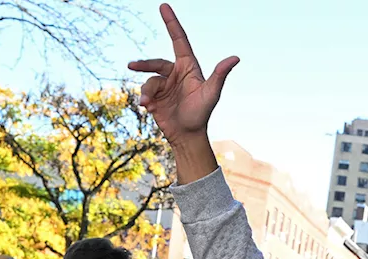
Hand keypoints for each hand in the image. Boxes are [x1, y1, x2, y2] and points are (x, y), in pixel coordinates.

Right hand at [129, 4, 238, 143]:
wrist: (187, 136)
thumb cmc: (201, 114)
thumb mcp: (211, 94)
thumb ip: (220, 75)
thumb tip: (235, 58)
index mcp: (188, 67)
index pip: (179, 40)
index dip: (172, 23)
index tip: (164, 6)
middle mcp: (175, 73)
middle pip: (156, 62)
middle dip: (144, 64)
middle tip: (131, 65)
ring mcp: (165, 84)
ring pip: (149, 80)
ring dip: (147, 91)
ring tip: (148, 104)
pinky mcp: (155, 96)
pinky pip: (145, 91)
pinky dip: (145, 99)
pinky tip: (149, 109)